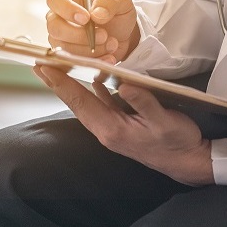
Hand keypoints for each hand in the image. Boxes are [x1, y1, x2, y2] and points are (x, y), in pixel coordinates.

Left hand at [34, 65, 213, 185]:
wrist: (187, 162)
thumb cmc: (177, 142)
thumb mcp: (164, 121)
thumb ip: (144, 102)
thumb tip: (124, 84)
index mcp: (112, 129)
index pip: (81, 102)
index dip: (62, 84)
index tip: (44, 68)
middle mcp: (106, 130)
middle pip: (77, 103)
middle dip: (57, 83)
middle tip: (40, 64)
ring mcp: (112, 127)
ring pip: (86, 103)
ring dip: (72, 86)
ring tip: (57, 70)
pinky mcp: (120, 124)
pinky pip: (101, 104)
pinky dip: (92, 91)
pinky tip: (91, 79)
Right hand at [46, 0, 140, 61]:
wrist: (123, 34)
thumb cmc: (116, 12)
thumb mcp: (121, 0)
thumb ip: (110, 2)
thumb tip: (96, 14)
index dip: (67, 9)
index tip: (86, 18)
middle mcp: (59, 16)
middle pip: (54, 27)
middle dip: (79, 36)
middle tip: (103, 35)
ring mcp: (60, 37)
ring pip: (63, 48)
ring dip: (90, 50)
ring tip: (111, 44)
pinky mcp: (67, 54)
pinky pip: (72, 62)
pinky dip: (94, 61)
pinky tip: (108, 56)